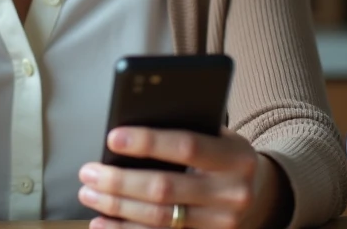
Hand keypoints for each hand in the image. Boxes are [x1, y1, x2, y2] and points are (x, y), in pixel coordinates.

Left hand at [78, 128, 283, 228]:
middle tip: (88, 172)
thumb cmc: (222, 153)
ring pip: (160, 218)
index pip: (187, 146)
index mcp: (236, 156)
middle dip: (120, 181)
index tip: (112, 137)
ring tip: (89, 193)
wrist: (258, 191)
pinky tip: (102, 223)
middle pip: (165, 189)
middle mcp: (233, 194)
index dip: (148, 141)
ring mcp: (221, 224)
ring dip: (117, 207)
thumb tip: (127, 128)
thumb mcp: (216, 134)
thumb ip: (184, 127)